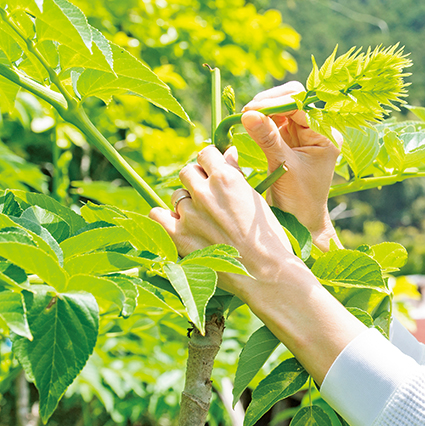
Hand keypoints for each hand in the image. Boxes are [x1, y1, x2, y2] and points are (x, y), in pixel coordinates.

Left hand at [149, 145, 298, 296]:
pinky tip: (177, 225)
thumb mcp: (256, 199)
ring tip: (201, 220)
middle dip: (197, 182)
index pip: (205, 154)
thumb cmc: (267, 237)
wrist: (266, 273)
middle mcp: (205, 192)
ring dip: (186, 204)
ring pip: (176, 196)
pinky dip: (165, 218)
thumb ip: (236, 174)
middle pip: (188, 173)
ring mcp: (189, 214)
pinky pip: (157, 215)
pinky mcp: (178, 236)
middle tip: (208, 200)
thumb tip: (227, 152)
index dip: (210, 163)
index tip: (213, 174)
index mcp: (226, 178)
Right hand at [242, 82, 341, 248]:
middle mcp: (317, 128)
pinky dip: (260, 118)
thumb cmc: (300, 200)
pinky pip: (273, 118)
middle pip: (293, 98)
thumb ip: (268, 139)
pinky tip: (247, 124)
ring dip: (262, 109)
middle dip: (268, 102)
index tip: (251, 110)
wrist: (301, 220)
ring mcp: (302, 131)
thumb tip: (248, 113)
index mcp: (326, 134)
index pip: (302, 104)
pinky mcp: (289, 137)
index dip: (275, 103)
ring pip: (281, 106)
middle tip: (246, 113)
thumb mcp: (284, 167)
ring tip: (244, 119)